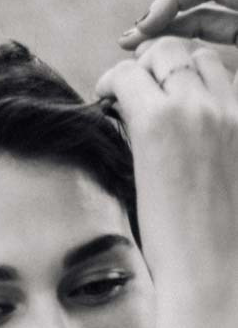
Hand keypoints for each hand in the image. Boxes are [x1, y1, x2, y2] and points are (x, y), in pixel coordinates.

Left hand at [96, 38, 237, 327]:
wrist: (213, 273)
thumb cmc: (218, 248)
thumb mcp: (227, 186)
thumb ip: (213, 156)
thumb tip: (184, 155)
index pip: (219, 70)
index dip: (186, 78)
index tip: (164, 99)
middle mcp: (231, 108)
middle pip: (191, 55)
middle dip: (160, 66)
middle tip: (134, 95)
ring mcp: (198, 111)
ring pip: (162, 56)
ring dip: (137, 72)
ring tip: (117, 99)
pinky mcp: (161, 123)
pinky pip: (129, 75)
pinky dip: (112, 81)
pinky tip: (103, 101)